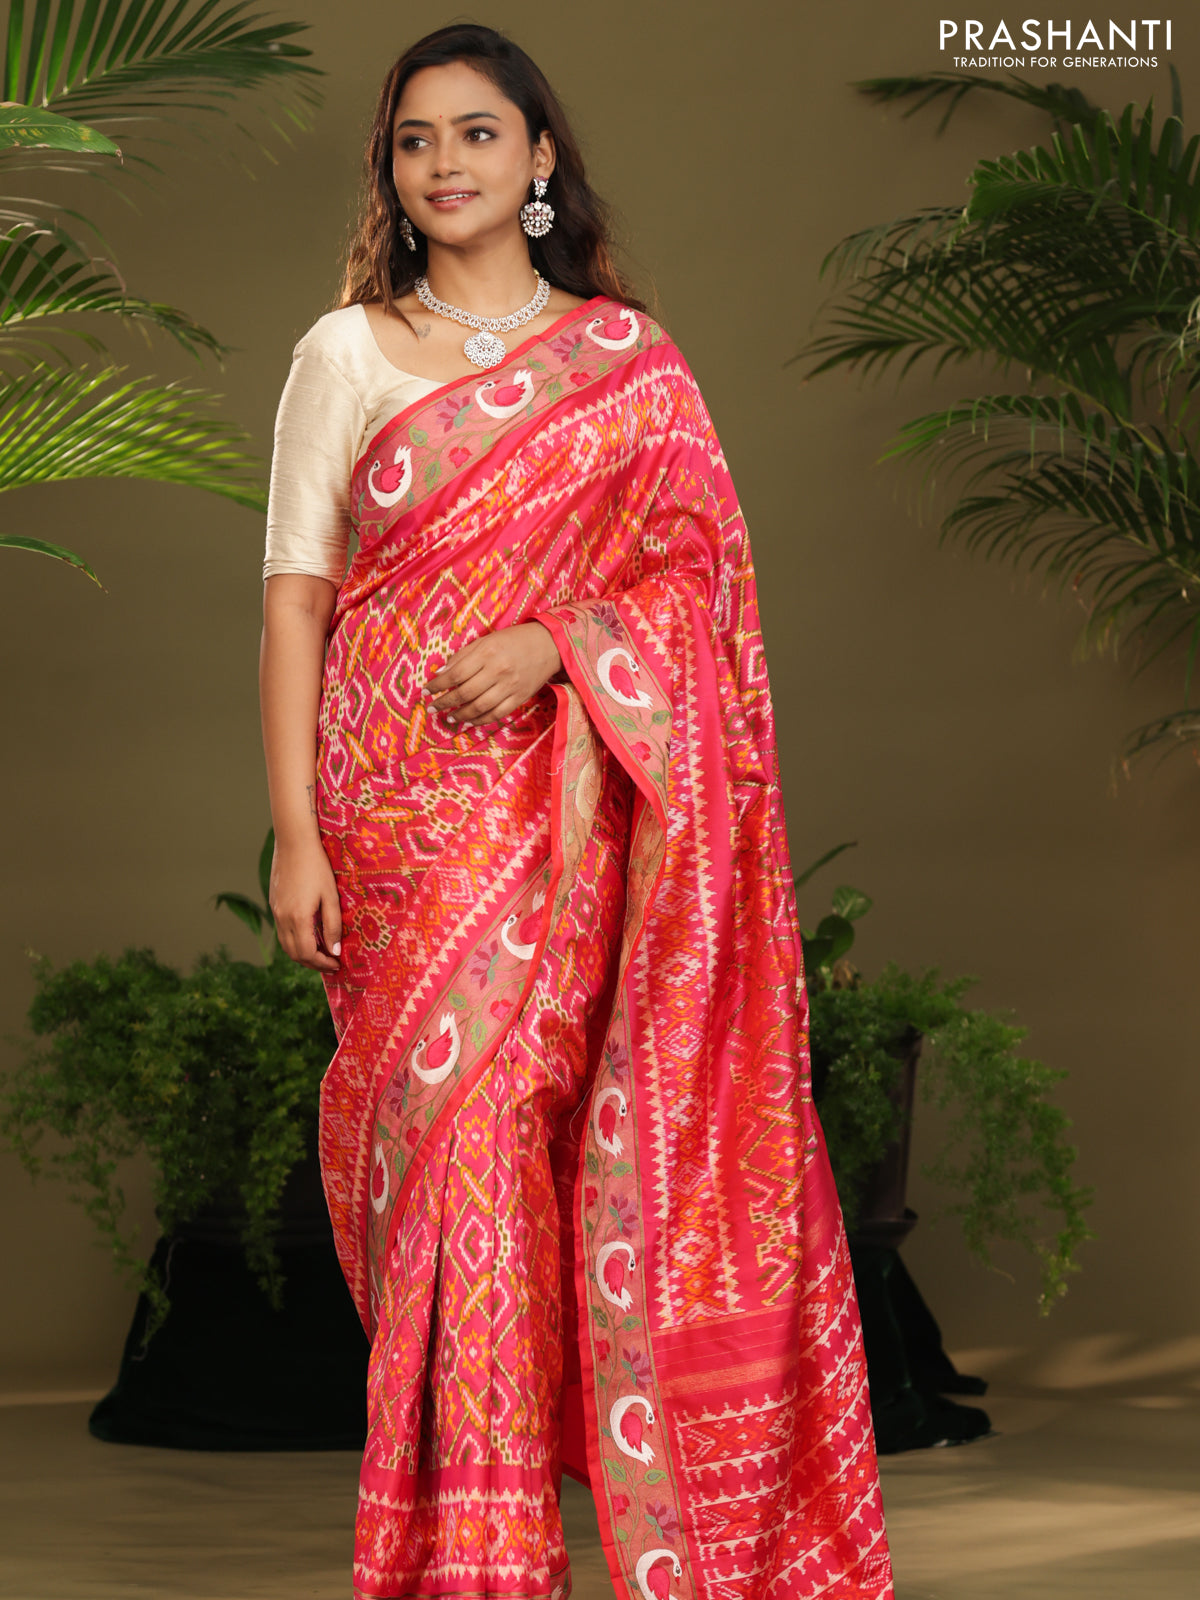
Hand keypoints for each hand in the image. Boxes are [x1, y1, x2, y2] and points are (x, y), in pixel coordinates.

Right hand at [269, 835, 342, 972]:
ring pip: (286, 944)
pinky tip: (309, 935)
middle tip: (331, 964)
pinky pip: (282, 931)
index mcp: (298, 918)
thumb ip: (333, 926)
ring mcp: (275, 911)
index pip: (308, 953)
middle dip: (313, 963)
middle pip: (294, 954)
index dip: (323, 963)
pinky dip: (295, 940)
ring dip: (303, 954)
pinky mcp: (274, 904)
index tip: (337, 965)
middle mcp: (282, 918)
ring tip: (321, 953)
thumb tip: (335, 951)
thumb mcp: (331, 897)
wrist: (294, 843)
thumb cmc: (317, 867)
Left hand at [425, 621, 561, 727]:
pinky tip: (469, 721)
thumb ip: (462, 656)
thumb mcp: (486, 640)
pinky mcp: (519, 698)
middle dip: (444, 702)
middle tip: (432, 708)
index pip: (455, 673)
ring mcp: (510, 687)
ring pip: (479, 707)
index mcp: (487, 653)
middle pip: (465, 693)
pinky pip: (497, 714)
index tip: (426, 691)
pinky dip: (480, 720)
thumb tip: (440, 674)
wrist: (548, 645)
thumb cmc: (513, 640)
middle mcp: (498, 671)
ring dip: (460, 715)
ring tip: (449, 717)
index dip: (437, 685)